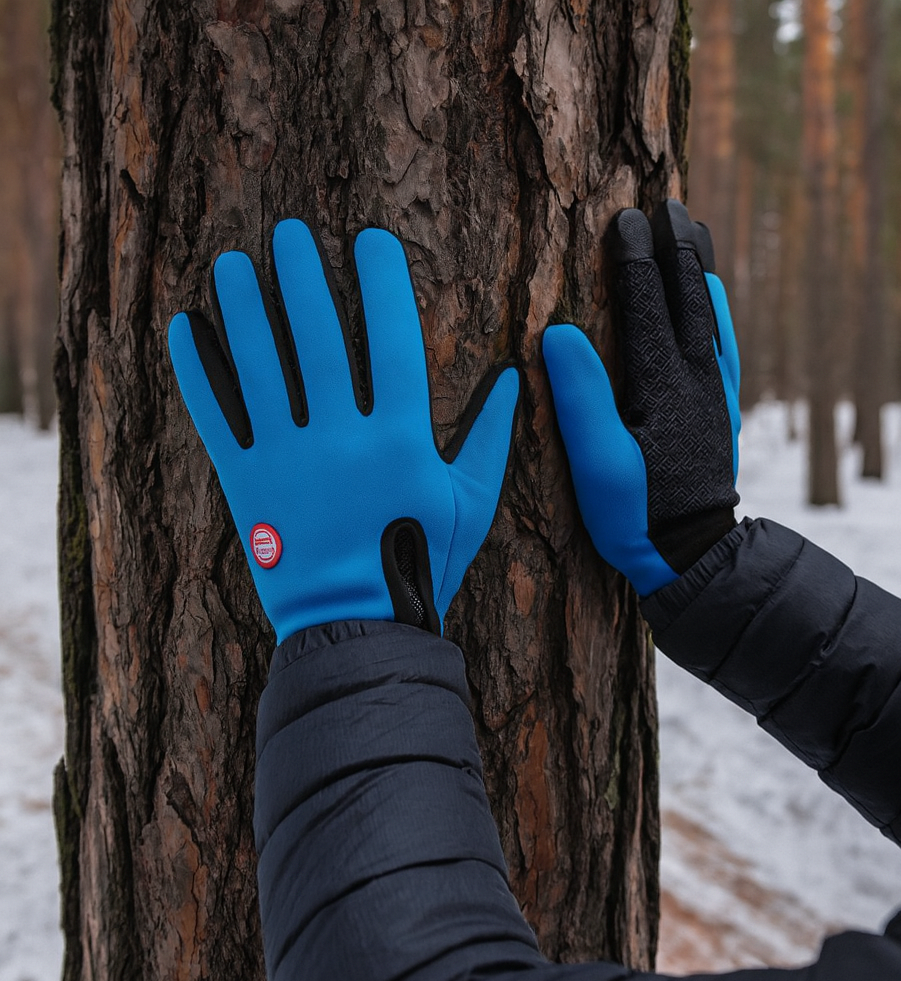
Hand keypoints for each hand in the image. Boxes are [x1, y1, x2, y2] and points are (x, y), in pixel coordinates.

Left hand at [168, 219, 518, 640]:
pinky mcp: (246, 484)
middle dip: (301, 276)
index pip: (394, 339)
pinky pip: (216, 416)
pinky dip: (197, 370)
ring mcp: (288, 459)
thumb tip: (515, 376)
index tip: (371, 239)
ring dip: (242, 307)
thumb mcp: (472, 505)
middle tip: (287, 231)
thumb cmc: (422, 565)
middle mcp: (340, 438)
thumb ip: (492, 439)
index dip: (382, 281)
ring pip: (259, 366)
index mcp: (400, 439)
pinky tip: (184, 327)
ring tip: (231, 261)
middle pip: (317, 338)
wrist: (356, 627)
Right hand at [542, 200, 739, 595]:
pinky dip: (720, 314)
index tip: (627, 217)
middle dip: (676, 248)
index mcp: (661, 383)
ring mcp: (714, 395)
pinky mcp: (720, 413)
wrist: (692, 555)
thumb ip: (581, 396)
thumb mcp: (596, 462)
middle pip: (689, 297)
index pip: (648, 304)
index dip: (635, 258)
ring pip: (713, 316)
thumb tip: (560, 332)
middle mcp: (696, 379)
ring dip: (702, 271)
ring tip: (697, 235)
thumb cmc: (635, 513)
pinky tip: (717, 306)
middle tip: (671, 205)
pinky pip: (724, 347)